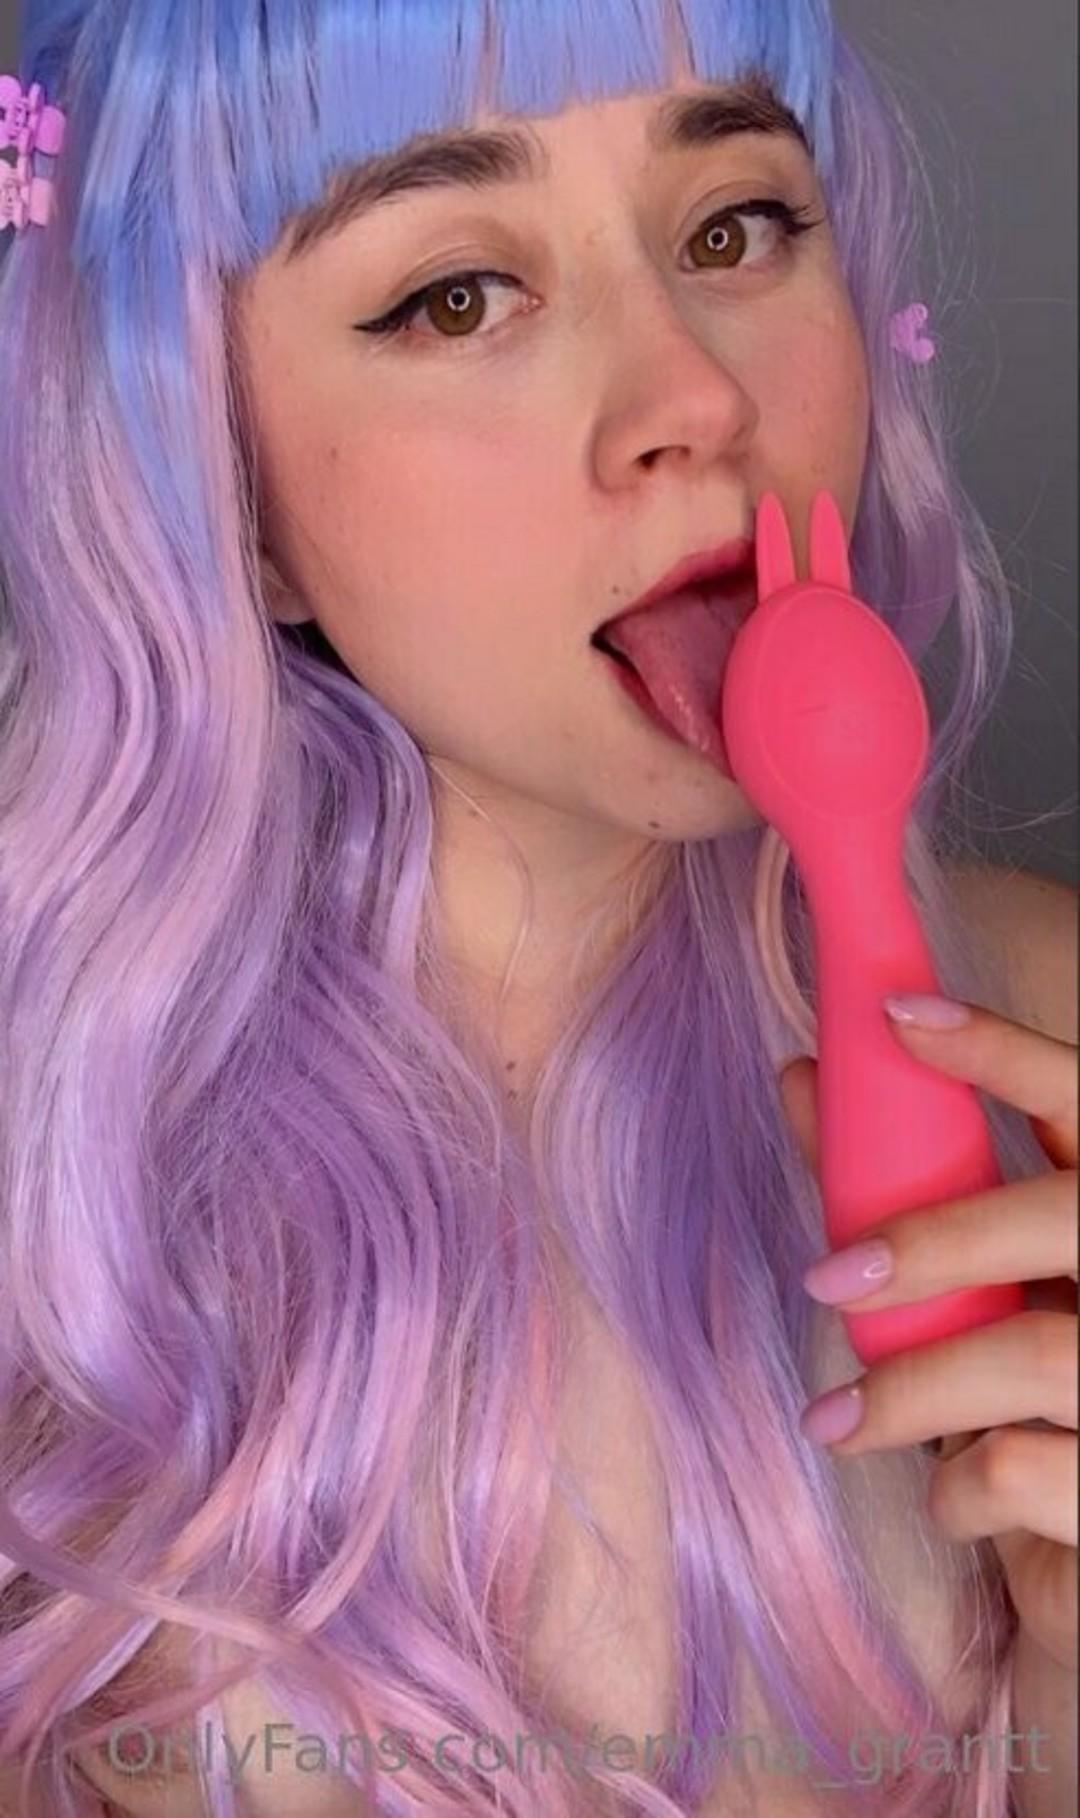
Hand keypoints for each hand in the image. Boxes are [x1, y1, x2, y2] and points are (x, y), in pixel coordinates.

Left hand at [778, 997, 1077, 1674]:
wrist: (1076, 1570)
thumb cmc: (1027, 1412)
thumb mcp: (973, 1303)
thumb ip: (909, 1200)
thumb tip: (801, 1078)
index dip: (1004, 1052)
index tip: (898, 1014)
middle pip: (1070, 1216)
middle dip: (938, 1238)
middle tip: (826, 1279)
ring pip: (1036, 1349)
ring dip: (911, 1389)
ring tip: (840, 1422)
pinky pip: (1028, 1469)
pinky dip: (958, 1487)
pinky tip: (949, 1498)